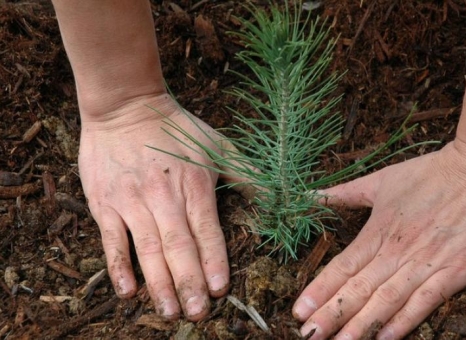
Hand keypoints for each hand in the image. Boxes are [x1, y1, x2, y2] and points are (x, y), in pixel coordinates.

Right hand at [79, 94, 237, 320]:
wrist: (124, 106)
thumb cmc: (176, 128)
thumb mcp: (218, 145)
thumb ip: (248, 174)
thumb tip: (280, 197)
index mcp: (194, 184)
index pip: (207, 230)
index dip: (214, 260)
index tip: (221, 289)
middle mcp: (163, 196)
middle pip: (178, 246)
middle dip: (189, 282)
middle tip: (198, 314)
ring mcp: (132, 201)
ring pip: (147, 249)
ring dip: (159, 283)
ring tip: (170, 312)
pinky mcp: (105, 203)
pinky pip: (111, 240)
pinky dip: (119, 266)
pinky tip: (128, 291)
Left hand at [292, 141, 465, 338]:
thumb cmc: (431, 174)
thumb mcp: (382, 179)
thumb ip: (345, 193)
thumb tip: (312, 196)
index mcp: (379, 230)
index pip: (343, 266)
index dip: (320, 290)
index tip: (299, 310)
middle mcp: (397, 251)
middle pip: (359, 289)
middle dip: (332, 314)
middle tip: (309, 335)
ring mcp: (426, 264)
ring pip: (387, 300)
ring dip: (361, 325)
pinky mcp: (455, 273)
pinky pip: (425, 303)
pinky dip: (404, 322)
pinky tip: (385, 339)